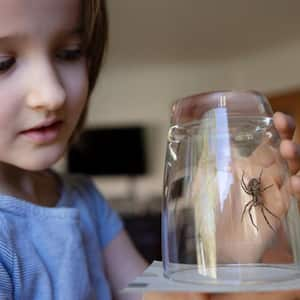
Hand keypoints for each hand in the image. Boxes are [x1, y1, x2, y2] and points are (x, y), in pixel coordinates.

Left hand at [215, 112, 298, 262]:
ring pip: (293, 169)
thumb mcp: (206, 182)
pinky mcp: (281, 209)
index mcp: (250, 165)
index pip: (268, 142)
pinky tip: (294, 183)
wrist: (218, 242)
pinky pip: (294, 196)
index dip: (276, 129)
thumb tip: (219, 141)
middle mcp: (265, 175)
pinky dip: (297, 188)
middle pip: (285, 152)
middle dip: (288, 137)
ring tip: (287, 150)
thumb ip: (212, 162)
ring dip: (295, 157)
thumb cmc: (211, 210)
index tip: (277, 118)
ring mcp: (275, 191)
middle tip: (283, 124)